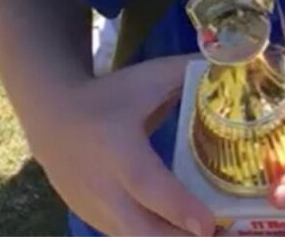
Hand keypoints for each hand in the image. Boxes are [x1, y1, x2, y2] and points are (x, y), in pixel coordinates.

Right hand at [30, 53, 213, 235]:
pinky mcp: (96, 224)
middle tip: (221, 234)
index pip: (148, 185)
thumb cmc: (108, 98)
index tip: (208, 225)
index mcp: (119, 150)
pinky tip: (184, 231)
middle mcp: (104, 189)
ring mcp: (97, 213)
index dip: (178, 208)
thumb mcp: (146, 79)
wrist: (53, 120)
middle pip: (141, 233)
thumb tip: (232, 64)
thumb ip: (187, 73)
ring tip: (215, 233)